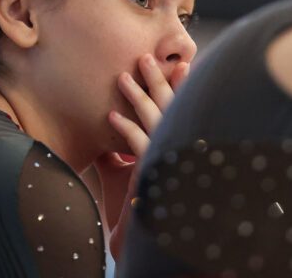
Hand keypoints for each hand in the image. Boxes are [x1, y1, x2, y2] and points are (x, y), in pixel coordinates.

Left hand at [95, 54, 188, 257]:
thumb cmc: (137, 201)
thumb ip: (121, 148)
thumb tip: (109, 122)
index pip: (182, 109)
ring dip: (137, 96)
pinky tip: (111, 117)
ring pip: (155, 118)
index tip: (182, 64)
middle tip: (145, 58)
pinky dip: (125, 129)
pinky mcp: (154, 169)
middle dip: (159, 80)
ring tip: (122, 77)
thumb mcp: (130, 168)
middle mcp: (178, 146)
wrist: (140, 233)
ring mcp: (168, 156)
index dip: (182, 86)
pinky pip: (139, 143)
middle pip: (171, 106)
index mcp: (178, 143)